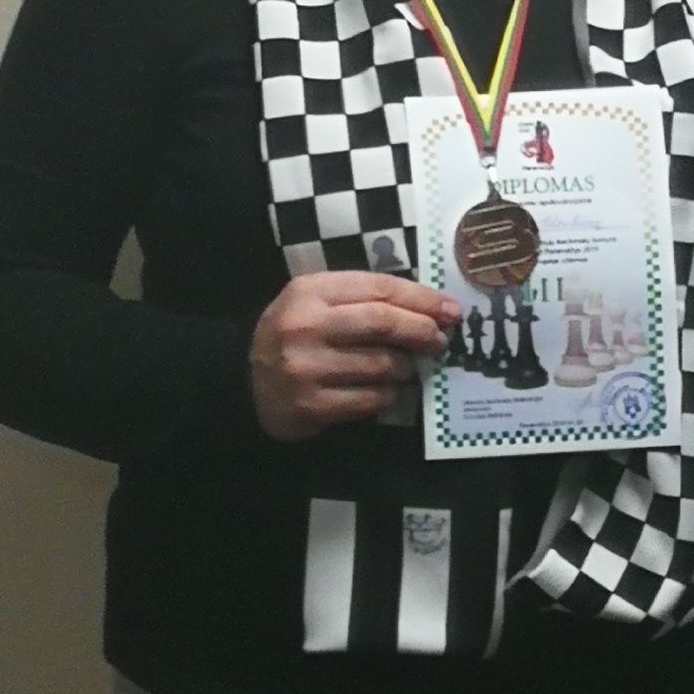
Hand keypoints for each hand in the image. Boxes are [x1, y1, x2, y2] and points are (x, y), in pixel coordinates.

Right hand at [250, 269, 457, 439]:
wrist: (243, 378)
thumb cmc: (295, 333)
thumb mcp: (318, 301)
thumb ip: (365, 298)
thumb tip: (431, 309)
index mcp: (309, 291)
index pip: (379, 288)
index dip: (421, 299)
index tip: (449, 309)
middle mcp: (305, 326)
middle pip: (382, 323)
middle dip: (421, 330)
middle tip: (440, 340)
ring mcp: (306, 368)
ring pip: (381, 365)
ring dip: (405, 367)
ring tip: (407, 366)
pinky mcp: (311, 405)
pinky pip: (370, 399)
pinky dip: (387, 394)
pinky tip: (386, 389)